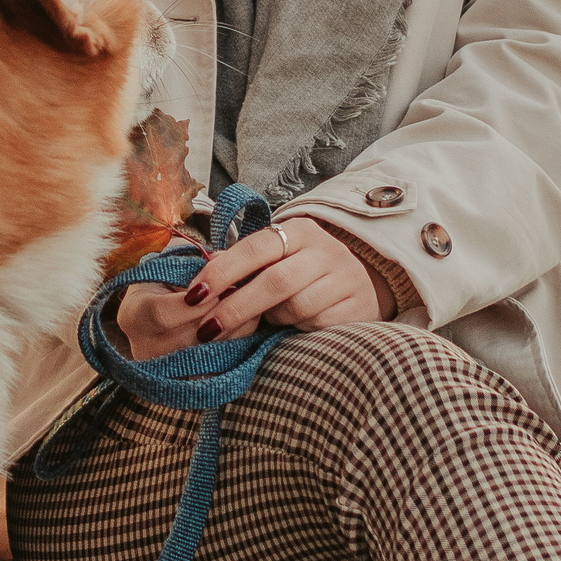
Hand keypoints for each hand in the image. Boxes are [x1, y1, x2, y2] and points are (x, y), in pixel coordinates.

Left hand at [119, 219, 390, 358]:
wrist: (366, 277)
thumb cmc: (305, 268)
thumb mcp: (279, 255)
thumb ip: (245, 261)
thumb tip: (201, 274)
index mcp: (298, 230)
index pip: (253, 248)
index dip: (221, 272)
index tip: (194, 295)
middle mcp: (324, 250)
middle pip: (273, 282)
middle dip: (235, 309)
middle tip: (207, 330)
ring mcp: (343, 279)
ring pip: (295, 306)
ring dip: (271, 318)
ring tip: (267, 318)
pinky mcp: (356, 307)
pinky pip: (315, 324)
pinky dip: (297, 327)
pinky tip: (294, 324)